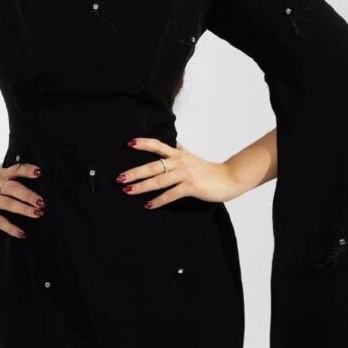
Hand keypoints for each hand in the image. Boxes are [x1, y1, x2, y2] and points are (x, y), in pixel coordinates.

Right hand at [0, 161, 45, 238]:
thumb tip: (26, 170)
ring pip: (9, 204)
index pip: (14, 169)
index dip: (26, 170)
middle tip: (42, 201)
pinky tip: (22, 233)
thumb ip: (6, 173)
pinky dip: (11, 228)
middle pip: (14, 188)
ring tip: (38, 213)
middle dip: (29, 195)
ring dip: (25, 209)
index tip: (39, 172)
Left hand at [115, 137, 237, 207]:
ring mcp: (185, 174)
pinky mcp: (191, 187)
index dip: (143, 143)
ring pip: (159, 180)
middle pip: (153, 165)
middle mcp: (179, 162)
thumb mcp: (191, 156)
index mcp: (178, 154)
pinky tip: (148, 205)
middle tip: (119, 177)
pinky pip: (171, 194)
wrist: (228, 178)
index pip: (158, 145)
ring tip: (127, 190)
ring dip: (141, 186)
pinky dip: (158, 200)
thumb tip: (169, 142)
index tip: (128, 143)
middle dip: (135, 171)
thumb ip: (178, 150)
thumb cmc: (208, 169)